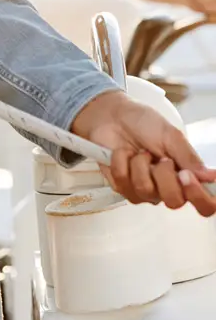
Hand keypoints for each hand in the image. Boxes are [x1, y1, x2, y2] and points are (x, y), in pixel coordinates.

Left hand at [73, 89, 215, 214]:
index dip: (198, 196)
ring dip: (140, 165)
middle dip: (164, 175)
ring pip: (145, 191)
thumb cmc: (144, 124)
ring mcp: (143, 190)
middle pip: (174, 201)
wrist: (112, 116)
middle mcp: (167, 188)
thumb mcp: (171, 136)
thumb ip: (188, 157)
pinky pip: (122, 184)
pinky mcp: (121, 186)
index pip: (203, 203)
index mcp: (186, 176)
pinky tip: (123, 153)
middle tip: (160, 158)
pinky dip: (121, 163)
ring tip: (139, 151)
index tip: (186, 175)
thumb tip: (210, 177)